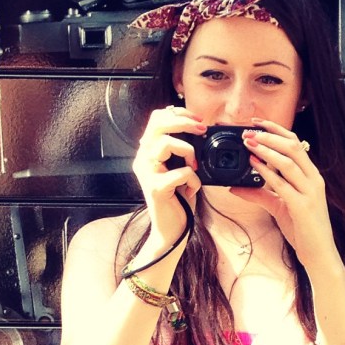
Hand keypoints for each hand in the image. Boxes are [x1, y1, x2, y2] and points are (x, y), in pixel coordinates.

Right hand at [133, 105, 205, 247]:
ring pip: (166, 144)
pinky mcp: (156, 189)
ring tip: (194, 167)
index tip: (198, 120)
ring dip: (188, 152)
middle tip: (202, 129)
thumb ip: (182, 149)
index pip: (157, 118)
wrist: (171, 230)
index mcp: (148, 152)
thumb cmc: (178, 198)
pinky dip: (194, 180)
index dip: (178, 113)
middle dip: (184, 122)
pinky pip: (181, 173)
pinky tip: (192, 189)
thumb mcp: (180, 168)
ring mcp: (147, 173)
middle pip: (158, 124)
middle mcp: (143, 159)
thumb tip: (199, 128)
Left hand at [230, 117, 336, 267]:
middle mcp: (314, 180)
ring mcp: (310, 192)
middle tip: (247, 131)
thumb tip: (234, 187)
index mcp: (311, 176)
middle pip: (293, 147)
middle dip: (269, 136)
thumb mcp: (279, 207)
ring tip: (248, 143)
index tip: (257, 122)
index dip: (276, 130)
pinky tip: (253, 165)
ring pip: (288, 162)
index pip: (296, 143)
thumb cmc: (302, 229)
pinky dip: (267, 172)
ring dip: (266, 149)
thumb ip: (259, 194)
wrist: (320, 254)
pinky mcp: (302, 206)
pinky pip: (282, 184)